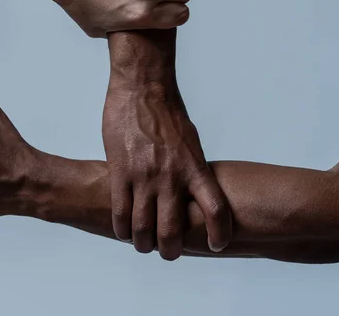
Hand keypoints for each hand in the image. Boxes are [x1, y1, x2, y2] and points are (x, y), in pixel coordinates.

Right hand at [103, 82, 231, 259]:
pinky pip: (120, 210)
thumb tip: (192, 191)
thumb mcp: (190, 142)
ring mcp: (144, 175)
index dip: (218, 234)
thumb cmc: (167, 112)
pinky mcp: (120, 170)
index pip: (216, 210)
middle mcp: (171, 176)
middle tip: (167, 251)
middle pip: (172, 230)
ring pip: (142, 227)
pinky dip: (122, 227)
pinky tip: (123, 230)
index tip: (216, 244)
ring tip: (142, 244)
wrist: (142, 88)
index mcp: (195, 168)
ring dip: (143, 243)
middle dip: (170, 250)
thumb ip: (191, 169)